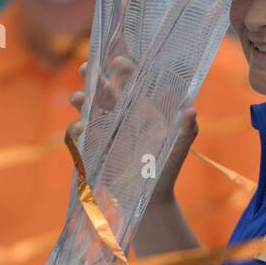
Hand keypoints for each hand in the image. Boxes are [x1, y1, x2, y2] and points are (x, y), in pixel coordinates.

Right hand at [69, 62, 198, 203]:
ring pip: (87, 108)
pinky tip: (80, 129)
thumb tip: (191, 111)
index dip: (123, 69)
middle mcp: (120, 116)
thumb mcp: (178, 150)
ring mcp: (104, 132)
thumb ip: (187, 131)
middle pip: (103, 90)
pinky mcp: (92, 149)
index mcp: (140, 109)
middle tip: (85, 66)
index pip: (129, 81)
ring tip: (78, 98)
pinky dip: (74, 131)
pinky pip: (77, 136)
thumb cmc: (166, 171)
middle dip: (92, 77)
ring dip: (80, 100)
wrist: (151, 201)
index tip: (118, 63)